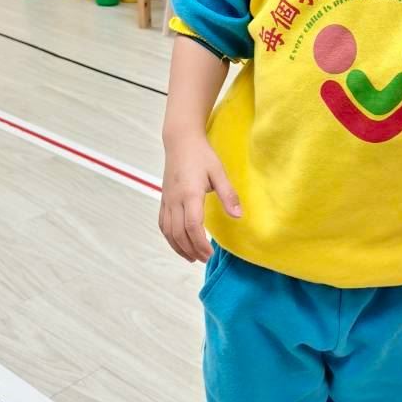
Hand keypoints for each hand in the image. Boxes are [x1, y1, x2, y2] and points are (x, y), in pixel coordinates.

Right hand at [159, 133, 240, 262]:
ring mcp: (167, 200)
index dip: (200, 244)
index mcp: (190, 194)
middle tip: (205, 259)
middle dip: (191, 250)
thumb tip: (238, 216)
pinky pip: (163, 224)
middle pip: (179, 233)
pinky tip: (178, 244)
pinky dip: (169, 238)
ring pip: (168, 231)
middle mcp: (175, 200)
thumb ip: (228, 195)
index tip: (210, 254)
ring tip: (192, 257)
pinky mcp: (164, 199)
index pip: (192, 226)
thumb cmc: (202, 156)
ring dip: (179, 247)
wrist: (180, 142)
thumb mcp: (219, 173)